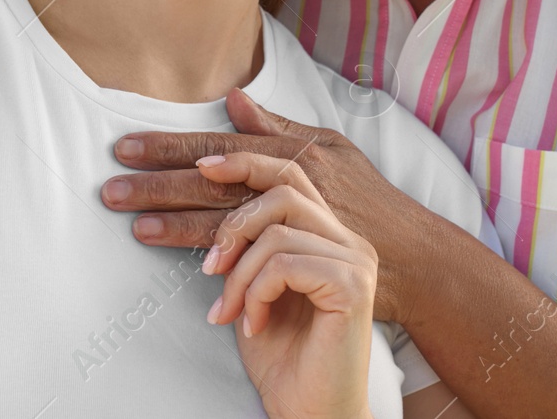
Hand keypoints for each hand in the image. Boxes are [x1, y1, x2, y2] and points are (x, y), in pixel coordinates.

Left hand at [102, 86, 439, 323]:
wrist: (415, 257)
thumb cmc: (368, 203)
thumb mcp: (331, 151)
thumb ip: (278, 129)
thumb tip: (235, 98)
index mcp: (292, 151)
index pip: (220, 146)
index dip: (172, 147)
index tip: (127, 148)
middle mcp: (295, 180)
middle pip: (216, 179)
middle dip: (159, 182)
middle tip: (111, 187)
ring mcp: (305, 219)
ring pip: (229, 218)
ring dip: (177, 222)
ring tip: (132, 224)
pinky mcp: (315, 255)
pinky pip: (260, 255)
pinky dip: (225, 258)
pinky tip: (193, 262)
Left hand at [200, 152, 376, 418]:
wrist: (310, 412)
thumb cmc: (283, 356)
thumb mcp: (252, 285)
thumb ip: (245, 242)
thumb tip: (204, 192)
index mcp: (328, 235)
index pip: (290, 176)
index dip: (244, 163)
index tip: (201, 168)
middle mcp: (349, 240)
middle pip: (283, 190)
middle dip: (232, 224)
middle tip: (208, 268)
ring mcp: (355, 260)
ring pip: (277, 230)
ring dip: (239, 272)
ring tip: (228, 310)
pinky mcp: (351, 285)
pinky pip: (285, 263)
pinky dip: (256, 292)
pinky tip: (253, 324)